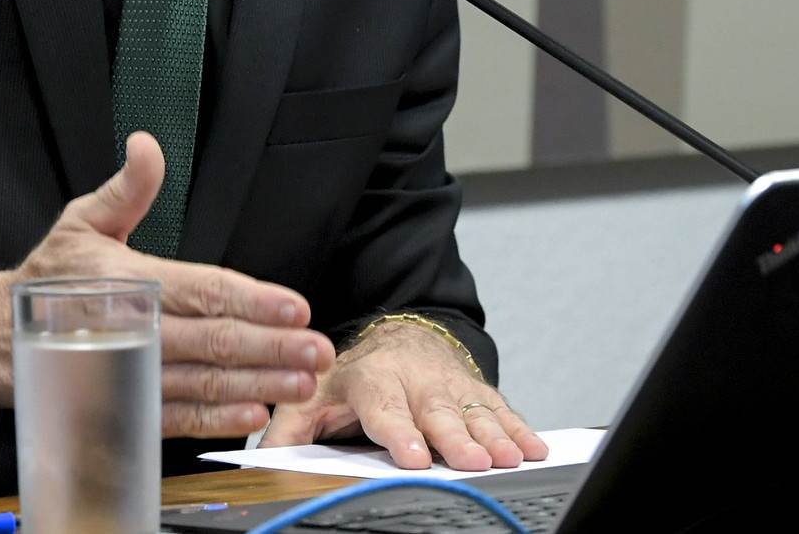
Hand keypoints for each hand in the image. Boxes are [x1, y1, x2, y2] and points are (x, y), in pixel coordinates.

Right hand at [0, 132, 335, 435]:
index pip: (203, 290)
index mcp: (128, 282)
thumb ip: (127, 189)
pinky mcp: (126, 406)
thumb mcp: (82, 222)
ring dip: (257, 383)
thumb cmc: (49, 279)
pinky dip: (215, 421)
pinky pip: (177, 417)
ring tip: (300, 381)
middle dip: (272, 346)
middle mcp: (133, 330)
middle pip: (215, 341)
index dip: (251, 300)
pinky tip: (252, 414)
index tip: (294, 307)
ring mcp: (131, 374)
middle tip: (317, 350)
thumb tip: (147, 145)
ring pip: (205, 382)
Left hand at [262, 318, 547, 470]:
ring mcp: (449, 385)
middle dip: (456, 439)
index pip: (386, 410)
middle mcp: (415, 381)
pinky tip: (534, 448)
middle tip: (472, 462)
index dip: (401, 433)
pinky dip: (519, 428)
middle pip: (437, 413)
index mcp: (372, 381)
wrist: (400, 335)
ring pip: (473, 412)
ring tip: (509, 458)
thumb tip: (264, 462)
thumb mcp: (313, 395)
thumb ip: (289, 429)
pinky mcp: (475, 391)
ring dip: (494, 436)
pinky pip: (499, 410)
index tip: (413, 457)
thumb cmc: (353, 376)